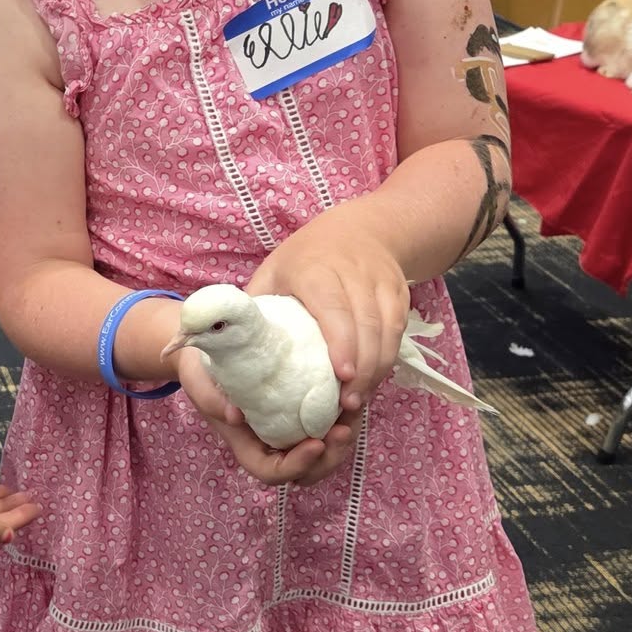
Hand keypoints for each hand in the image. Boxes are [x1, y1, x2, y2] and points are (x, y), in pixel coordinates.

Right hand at [175, 345, 360, 487]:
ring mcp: (288, 428)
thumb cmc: (201, 370)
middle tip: (343, 429)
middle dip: (329, 457)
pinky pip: (328, 421)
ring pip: (324, 450)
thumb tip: (235, 416)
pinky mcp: (302, 408)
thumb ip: (212, 400)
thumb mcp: (199, 382)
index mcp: (246, 444)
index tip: (315, 442)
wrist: (209, 349)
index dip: (297, 466)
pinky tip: (351, 393)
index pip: (273, 472)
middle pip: (306, 470)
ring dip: (343, 437)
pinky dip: (343, 413)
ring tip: (354, 409)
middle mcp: (271, 443)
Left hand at [246, 215, 409, 411]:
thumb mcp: (273, 272)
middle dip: (361, 368)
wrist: (363, 227)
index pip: (333, 308)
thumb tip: (231, 351)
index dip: (341, 342)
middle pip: (365, 325)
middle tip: (346, 404)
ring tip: (357, 401)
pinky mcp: (400, 295)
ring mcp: (382, 283)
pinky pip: (398, 331)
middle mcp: (354, 273)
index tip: (341, 375)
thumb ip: (257, 309)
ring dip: (376, 369)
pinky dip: (387, 359)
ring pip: (387, 331)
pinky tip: (372, 381)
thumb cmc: (307, 256)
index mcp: (316, 269)